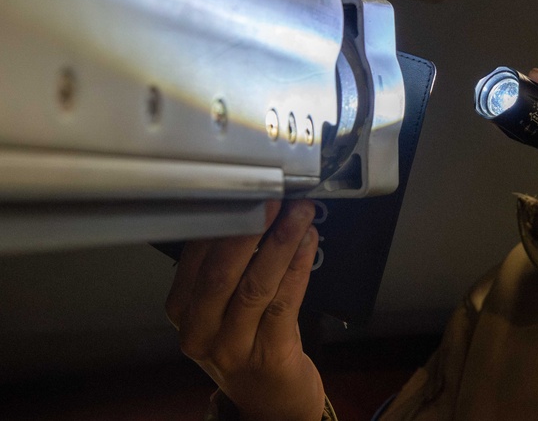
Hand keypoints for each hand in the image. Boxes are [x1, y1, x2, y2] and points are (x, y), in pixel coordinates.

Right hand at [165, 199, 324, 420]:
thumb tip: (252, 203)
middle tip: (274, 196)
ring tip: (299, 214)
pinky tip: (308, 243)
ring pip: (255, 286)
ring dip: (281, 243)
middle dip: (250, 228)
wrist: (271, 398)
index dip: (224, 218)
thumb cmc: (248, 340)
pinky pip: (284, 304)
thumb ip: (229, 262)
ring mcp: (231, 347)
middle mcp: (199, 330)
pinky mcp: (269, 355)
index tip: (246, 187)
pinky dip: (297, 268)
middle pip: (220, 272)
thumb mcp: (222, 305)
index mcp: (182, 309)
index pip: (196, 255)